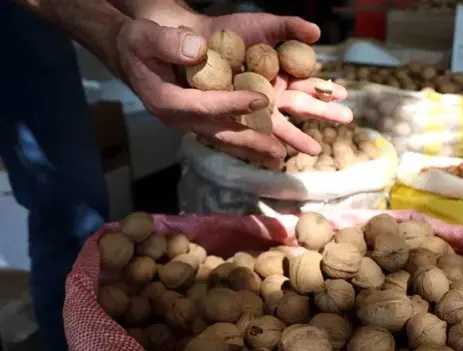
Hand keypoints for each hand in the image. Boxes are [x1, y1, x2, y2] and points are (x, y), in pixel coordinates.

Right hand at [115, 15, 351, 168]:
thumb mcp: (145, 35)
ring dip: (254, 150)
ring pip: (227, 139)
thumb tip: (197, 50)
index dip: (232, 104)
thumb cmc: (140, 42)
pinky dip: (249, 142)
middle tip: (278, 151)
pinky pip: (229, 133)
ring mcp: (193, 122)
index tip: (259, 100)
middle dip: (251, 142)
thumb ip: (167, 42)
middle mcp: (182, 118)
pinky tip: (270, 152)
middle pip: (220, 133)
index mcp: (167, 101)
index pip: (204, 106)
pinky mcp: (204, 119)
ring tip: (280, 159)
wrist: (138, 54)